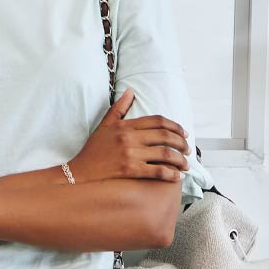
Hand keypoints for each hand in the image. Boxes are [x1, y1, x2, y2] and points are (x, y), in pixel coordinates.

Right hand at [67, 89, 189, 183]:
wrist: (80, 171)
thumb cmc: (94, 149)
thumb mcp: (105, 125)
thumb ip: (119, 108)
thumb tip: (131, 91)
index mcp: (126, 125)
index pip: (158, 121)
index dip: (175, 126)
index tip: (184, 133)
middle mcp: (130, 138)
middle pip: (165, 136)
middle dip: (181, 142)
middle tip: (188, 149)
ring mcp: (130, 154)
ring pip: (165, 154)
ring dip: (180, 159)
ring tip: (186, 164)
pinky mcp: (130, 170)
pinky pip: (157, 171)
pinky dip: (170, 174)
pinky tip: (176, 177)